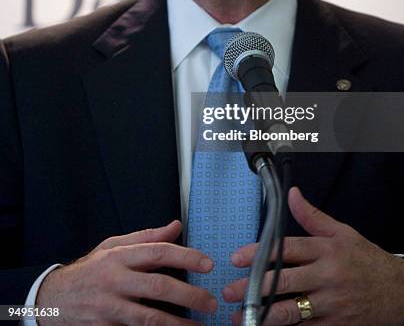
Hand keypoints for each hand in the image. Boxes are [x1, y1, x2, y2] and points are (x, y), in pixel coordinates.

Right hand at [36, 219, 216, 324]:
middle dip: (189, 295)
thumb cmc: (89, 270)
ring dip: (177, 324)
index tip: (207, 264)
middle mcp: (115, 280)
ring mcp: (109, 308)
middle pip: (158, 286)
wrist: (53, 300)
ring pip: (149, 317)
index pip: (158, 252)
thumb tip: (176, 226)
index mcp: (119, 256)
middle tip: (210, 301)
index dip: (185, 256)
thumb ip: (146, 237)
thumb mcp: (113, 246)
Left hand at [223, 187, 403, 324]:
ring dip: (262, 315)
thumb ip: (312, 216)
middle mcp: (326, 276)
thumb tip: (291, 194)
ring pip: (291, 311)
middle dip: (253, 288)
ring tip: (240, 317)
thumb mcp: (342, 232)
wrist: (399, 291)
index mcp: (326, 250)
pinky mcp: (335, 325)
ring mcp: (330, 304)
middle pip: (284, 282)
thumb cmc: (366, 259)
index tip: (237, 258)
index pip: (286, 249)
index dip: (259, 253)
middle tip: (229, 291)